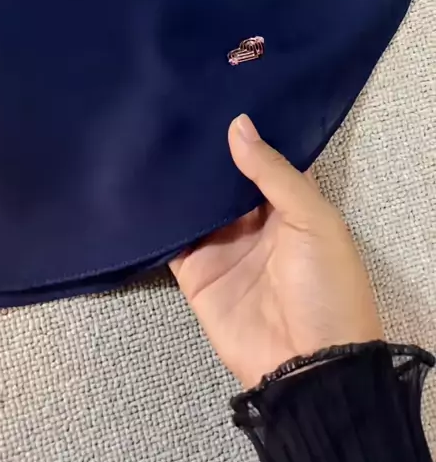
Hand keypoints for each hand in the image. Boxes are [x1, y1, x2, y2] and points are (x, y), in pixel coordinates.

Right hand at [169, 114, 382, 389]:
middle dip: (205, 151)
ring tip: (152, 134)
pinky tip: (137, 183)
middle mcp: (254, 220)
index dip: (246, 132)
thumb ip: (273, 172)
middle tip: (175, 108)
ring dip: (178, 179)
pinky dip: (156, 218)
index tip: (217, 95)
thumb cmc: (325, 285)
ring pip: (195, 204)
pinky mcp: (194, 273)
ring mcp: (222, 246)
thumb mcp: (313, 219)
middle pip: (224, 179)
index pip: (265, 158)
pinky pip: (171, 239)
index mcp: (291, 204)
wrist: (307, 366)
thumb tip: (237, 124)